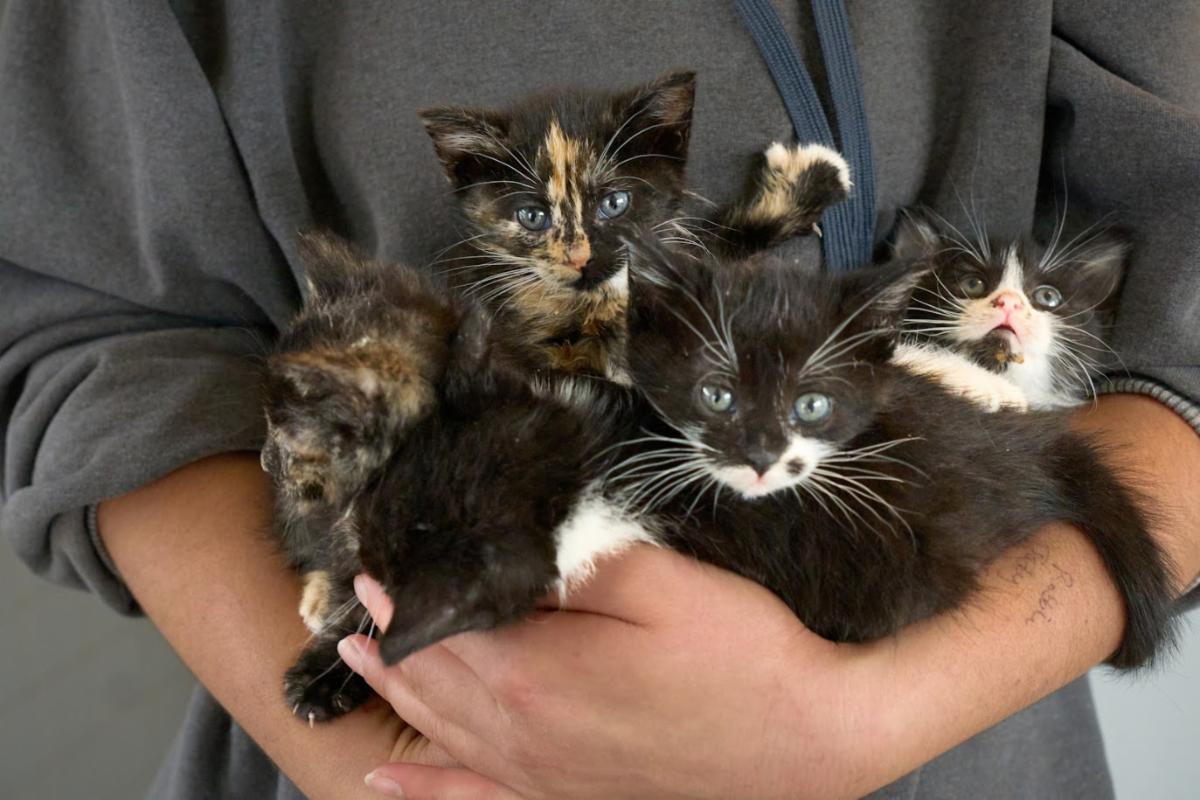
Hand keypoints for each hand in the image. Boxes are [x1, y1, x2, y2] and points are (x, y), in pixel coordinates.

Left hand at [340, 545, 881, 799]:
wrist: (807, 741)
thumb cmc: (740, 657)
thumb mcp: (659, 583)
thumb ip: (571, 562)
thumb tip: (505, 547)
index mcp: (531, 676)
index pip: (439, 628)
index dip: (403, 595)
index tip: (375, 562)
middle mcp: (520, 735)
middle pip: (429, 681)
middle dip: (390, 636)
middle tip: (363, 598)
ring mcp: (541, 775)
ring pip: (440, 731)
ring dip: (394, 692)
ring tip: (360, 659)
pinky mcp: (568, 796)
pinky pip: (473, 796)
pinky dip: (424, 790)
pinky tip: (387, 785)